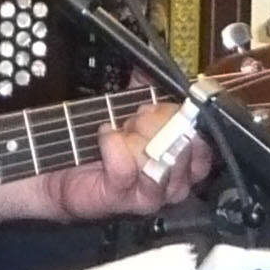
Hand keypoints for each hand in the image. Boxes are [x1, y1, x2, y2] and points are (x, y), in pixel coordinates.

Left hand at [46, 98, 212, 220]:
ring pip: (156, 161)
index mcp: (186, 162)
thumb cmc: (106, 144)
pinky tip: (106, 138)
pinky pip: (125, 168)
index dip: (182, 120)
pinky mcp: (124, 200)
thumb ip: (150, 87)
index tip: (161, 106)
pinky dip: (112, 144)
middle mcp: (175, 183)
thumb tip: (159, 69)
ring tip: (119, 132)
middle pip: (181, 149)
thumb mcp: (133, 108)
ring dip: (133, 138)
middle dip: (154, 125)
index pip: (203, 143)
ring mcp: (151, 195)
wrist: (67, 167)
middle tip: (134, 120)